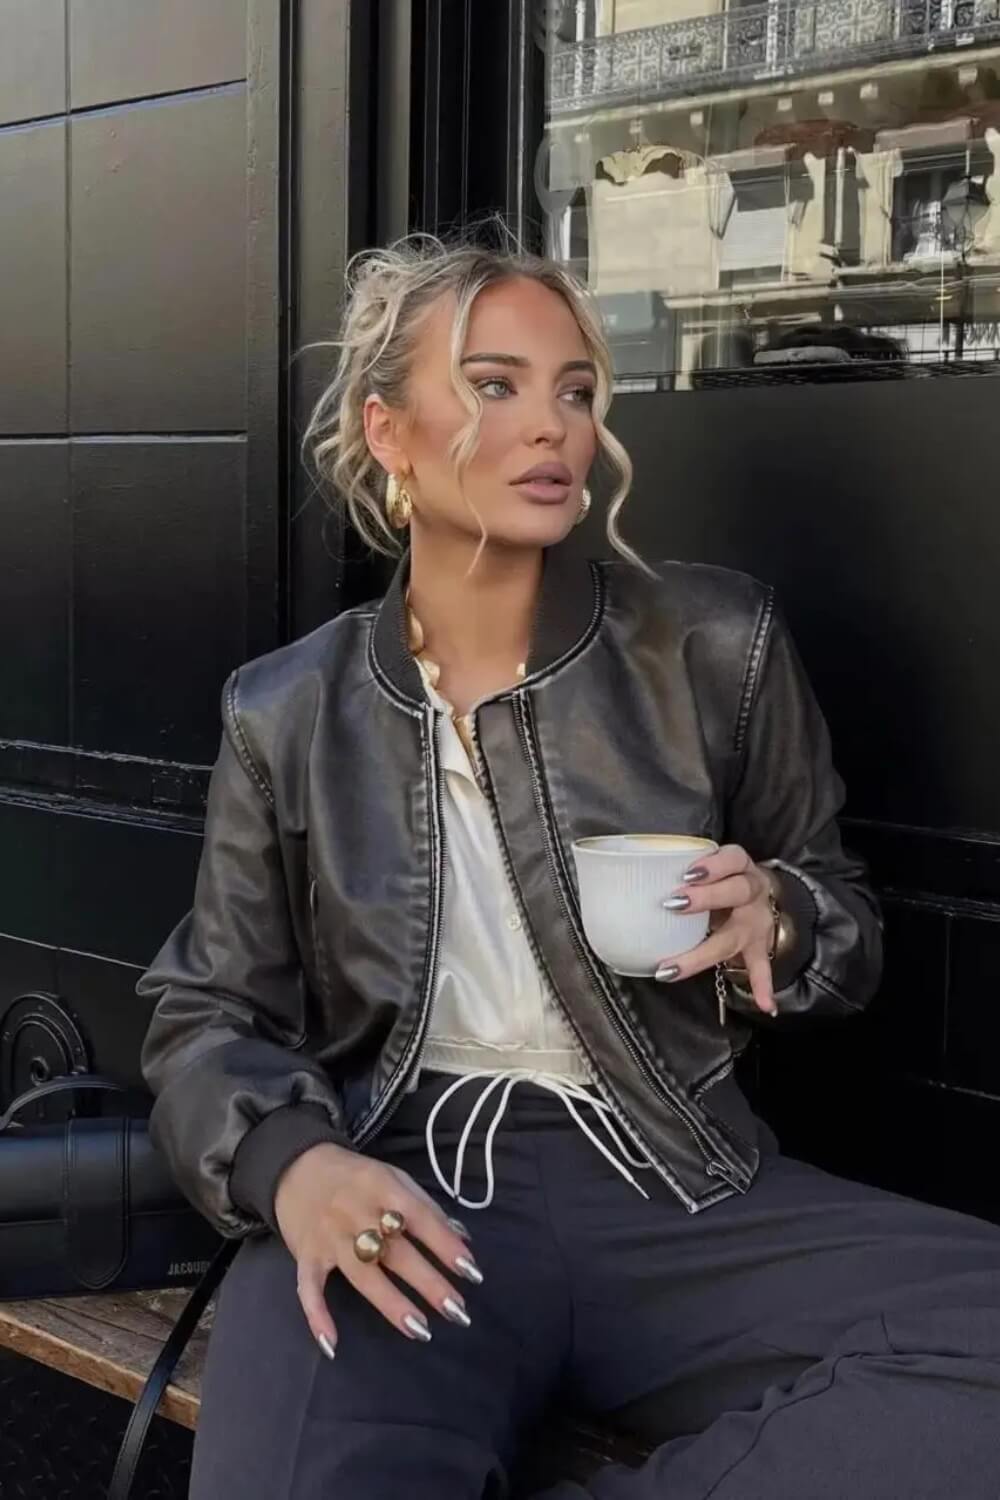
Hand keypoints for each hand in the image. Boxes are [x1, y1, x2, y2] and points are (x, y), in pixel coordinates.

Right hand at [274, 1141, 479, 1355]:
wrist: (296, 1166)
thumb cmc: (356, 1177)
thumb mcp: (393, 1177)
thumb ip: (425, 1206)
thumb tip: (462, 1238)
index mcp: (383, 1187)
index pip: (421, 1217)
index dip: (446, 1244)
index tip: (472, 1272)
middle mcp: (357, 1212)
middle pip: (397, 1252)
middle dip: (429, 1283)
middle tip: (458, 1311)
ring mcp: (330, 1236)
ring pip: (363, 1274)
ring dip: (392, 1303)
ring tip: (421, 1330)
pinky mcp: (307, 1255)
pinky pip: (309, 1288)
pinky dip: (317, 1316)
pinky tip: (332, 1344)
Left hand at [656, 843, 777, 1015]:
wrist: (765, 898)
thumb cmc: (726, 879)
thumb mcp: (715, 867)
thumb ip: (684, 871)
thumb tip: (629, 875)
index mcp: (741, 868)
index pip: (733, 859)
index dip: (713, 865)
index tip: (687, 873)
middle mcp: (752, 893)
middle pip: (737, 892)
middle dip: (707, 898)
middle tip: (673, 904)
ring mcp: (756, 923)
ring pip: (734, 936)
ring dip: (703, 953)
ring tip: (676, 968)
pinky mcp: (758, 947)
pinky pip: (761, 967)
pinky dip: (762, 986)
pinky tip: (764, 1004)